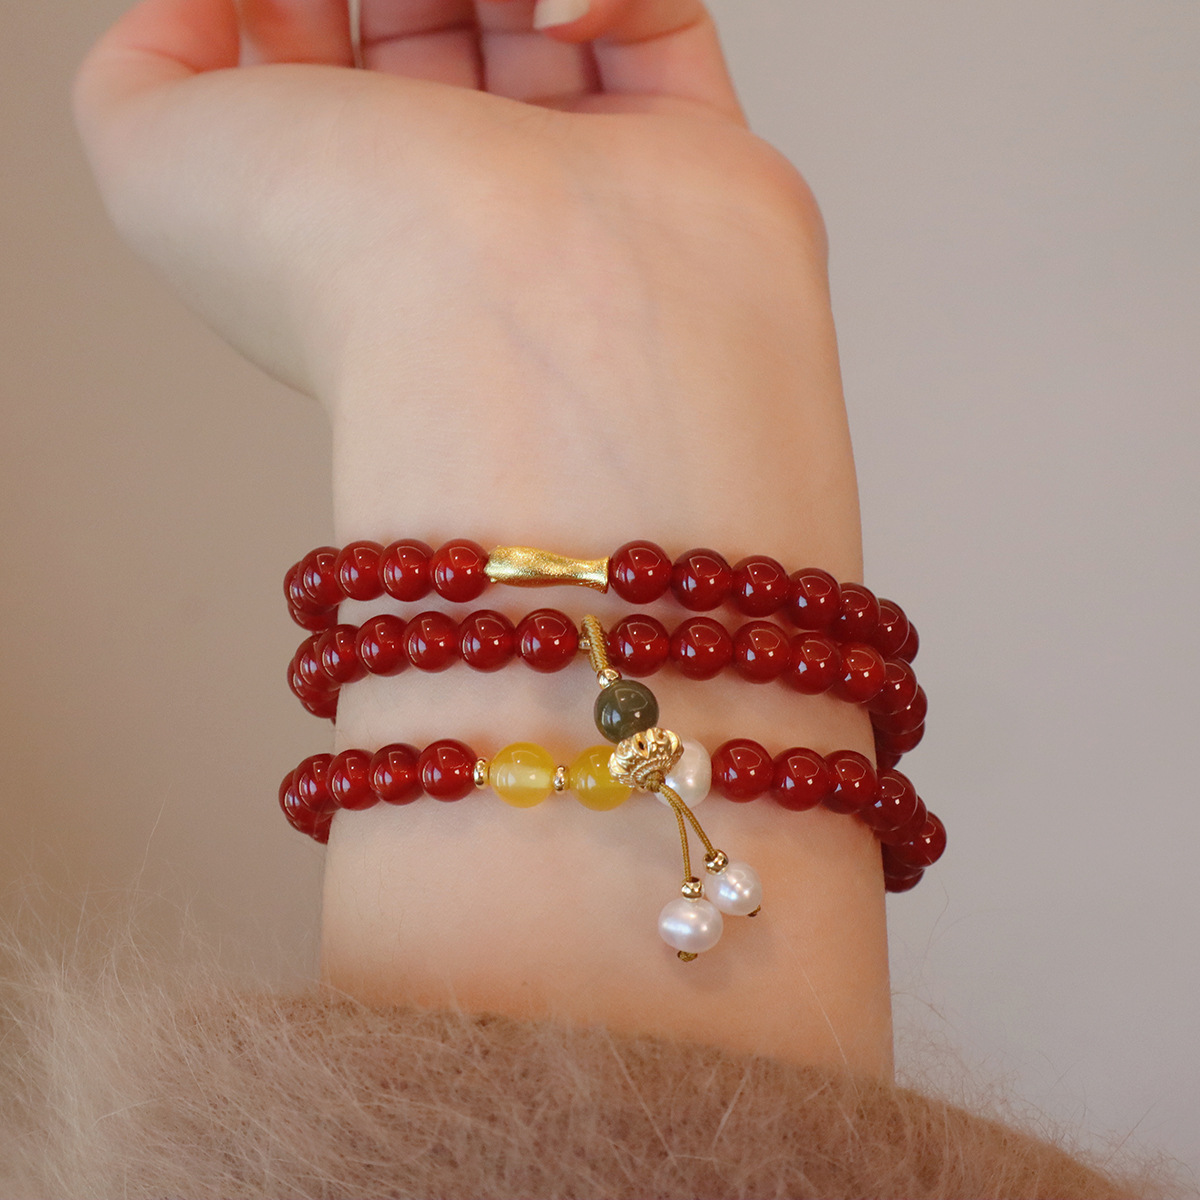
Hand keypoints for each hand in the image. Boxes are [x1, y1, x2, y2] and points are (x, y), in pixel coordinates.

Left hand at [74, 0, 824, 405]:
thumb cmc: (348, 268)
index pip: (322, 49)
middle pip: (431, 16)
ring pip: (539, 10)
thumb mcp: (153, 161)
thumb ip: (144, 67)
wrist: (523, 330)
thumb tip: (216, 3)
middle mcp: (467, 194)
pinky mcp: (690, 154)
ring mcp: (581, 173)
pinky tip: (558, 18)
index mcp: (350, 204)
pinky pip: (658, 22)